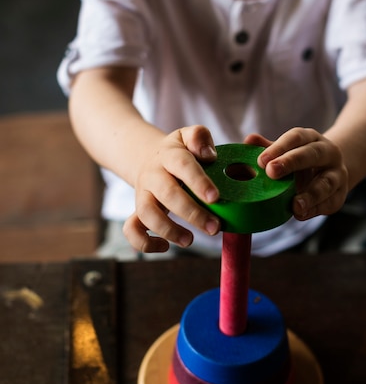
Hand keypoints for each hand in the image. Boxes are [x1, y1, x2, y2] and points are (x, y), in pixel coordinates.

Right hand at [123, 125, 220, 252]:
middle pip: (168, 194)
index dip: (198, 181)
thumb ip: (200, 137)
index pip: (183, 165)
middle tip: (215, 227)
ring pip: (147, 214)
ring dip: (168, 230)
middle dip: (192, 213)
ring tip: (190, 240)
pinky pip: (132, 230)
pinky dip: (144, 243)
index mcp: (169, 155)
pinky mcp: (137, 211)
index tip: (216, 197)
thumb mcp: (188, 135)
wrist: (149, 158)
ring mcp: (143, 194)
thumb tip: (209, 155)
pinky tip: (165, 247)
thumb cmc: (180, 151)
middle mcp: (153, 175)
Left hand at [245, 129, 348, 220]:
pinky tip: (301, 214)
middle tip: (271, 172)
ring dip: (310, 195)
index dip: (279, 147)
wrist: (331, 172)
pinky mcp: (339, 195)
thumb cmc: (302, 161)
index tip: (261, 161)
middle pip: (312, 154)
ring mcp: (337, 174)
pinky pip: (329, 202)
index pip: (296, 137)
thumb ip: (270, 148)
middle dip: (292, 162)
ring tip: (295, 205)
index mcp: (311, 139)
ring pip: (326, 183)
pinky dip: (315, 209)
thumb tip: (249, 141)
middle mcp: (328, 153)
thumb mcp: (287, 152)